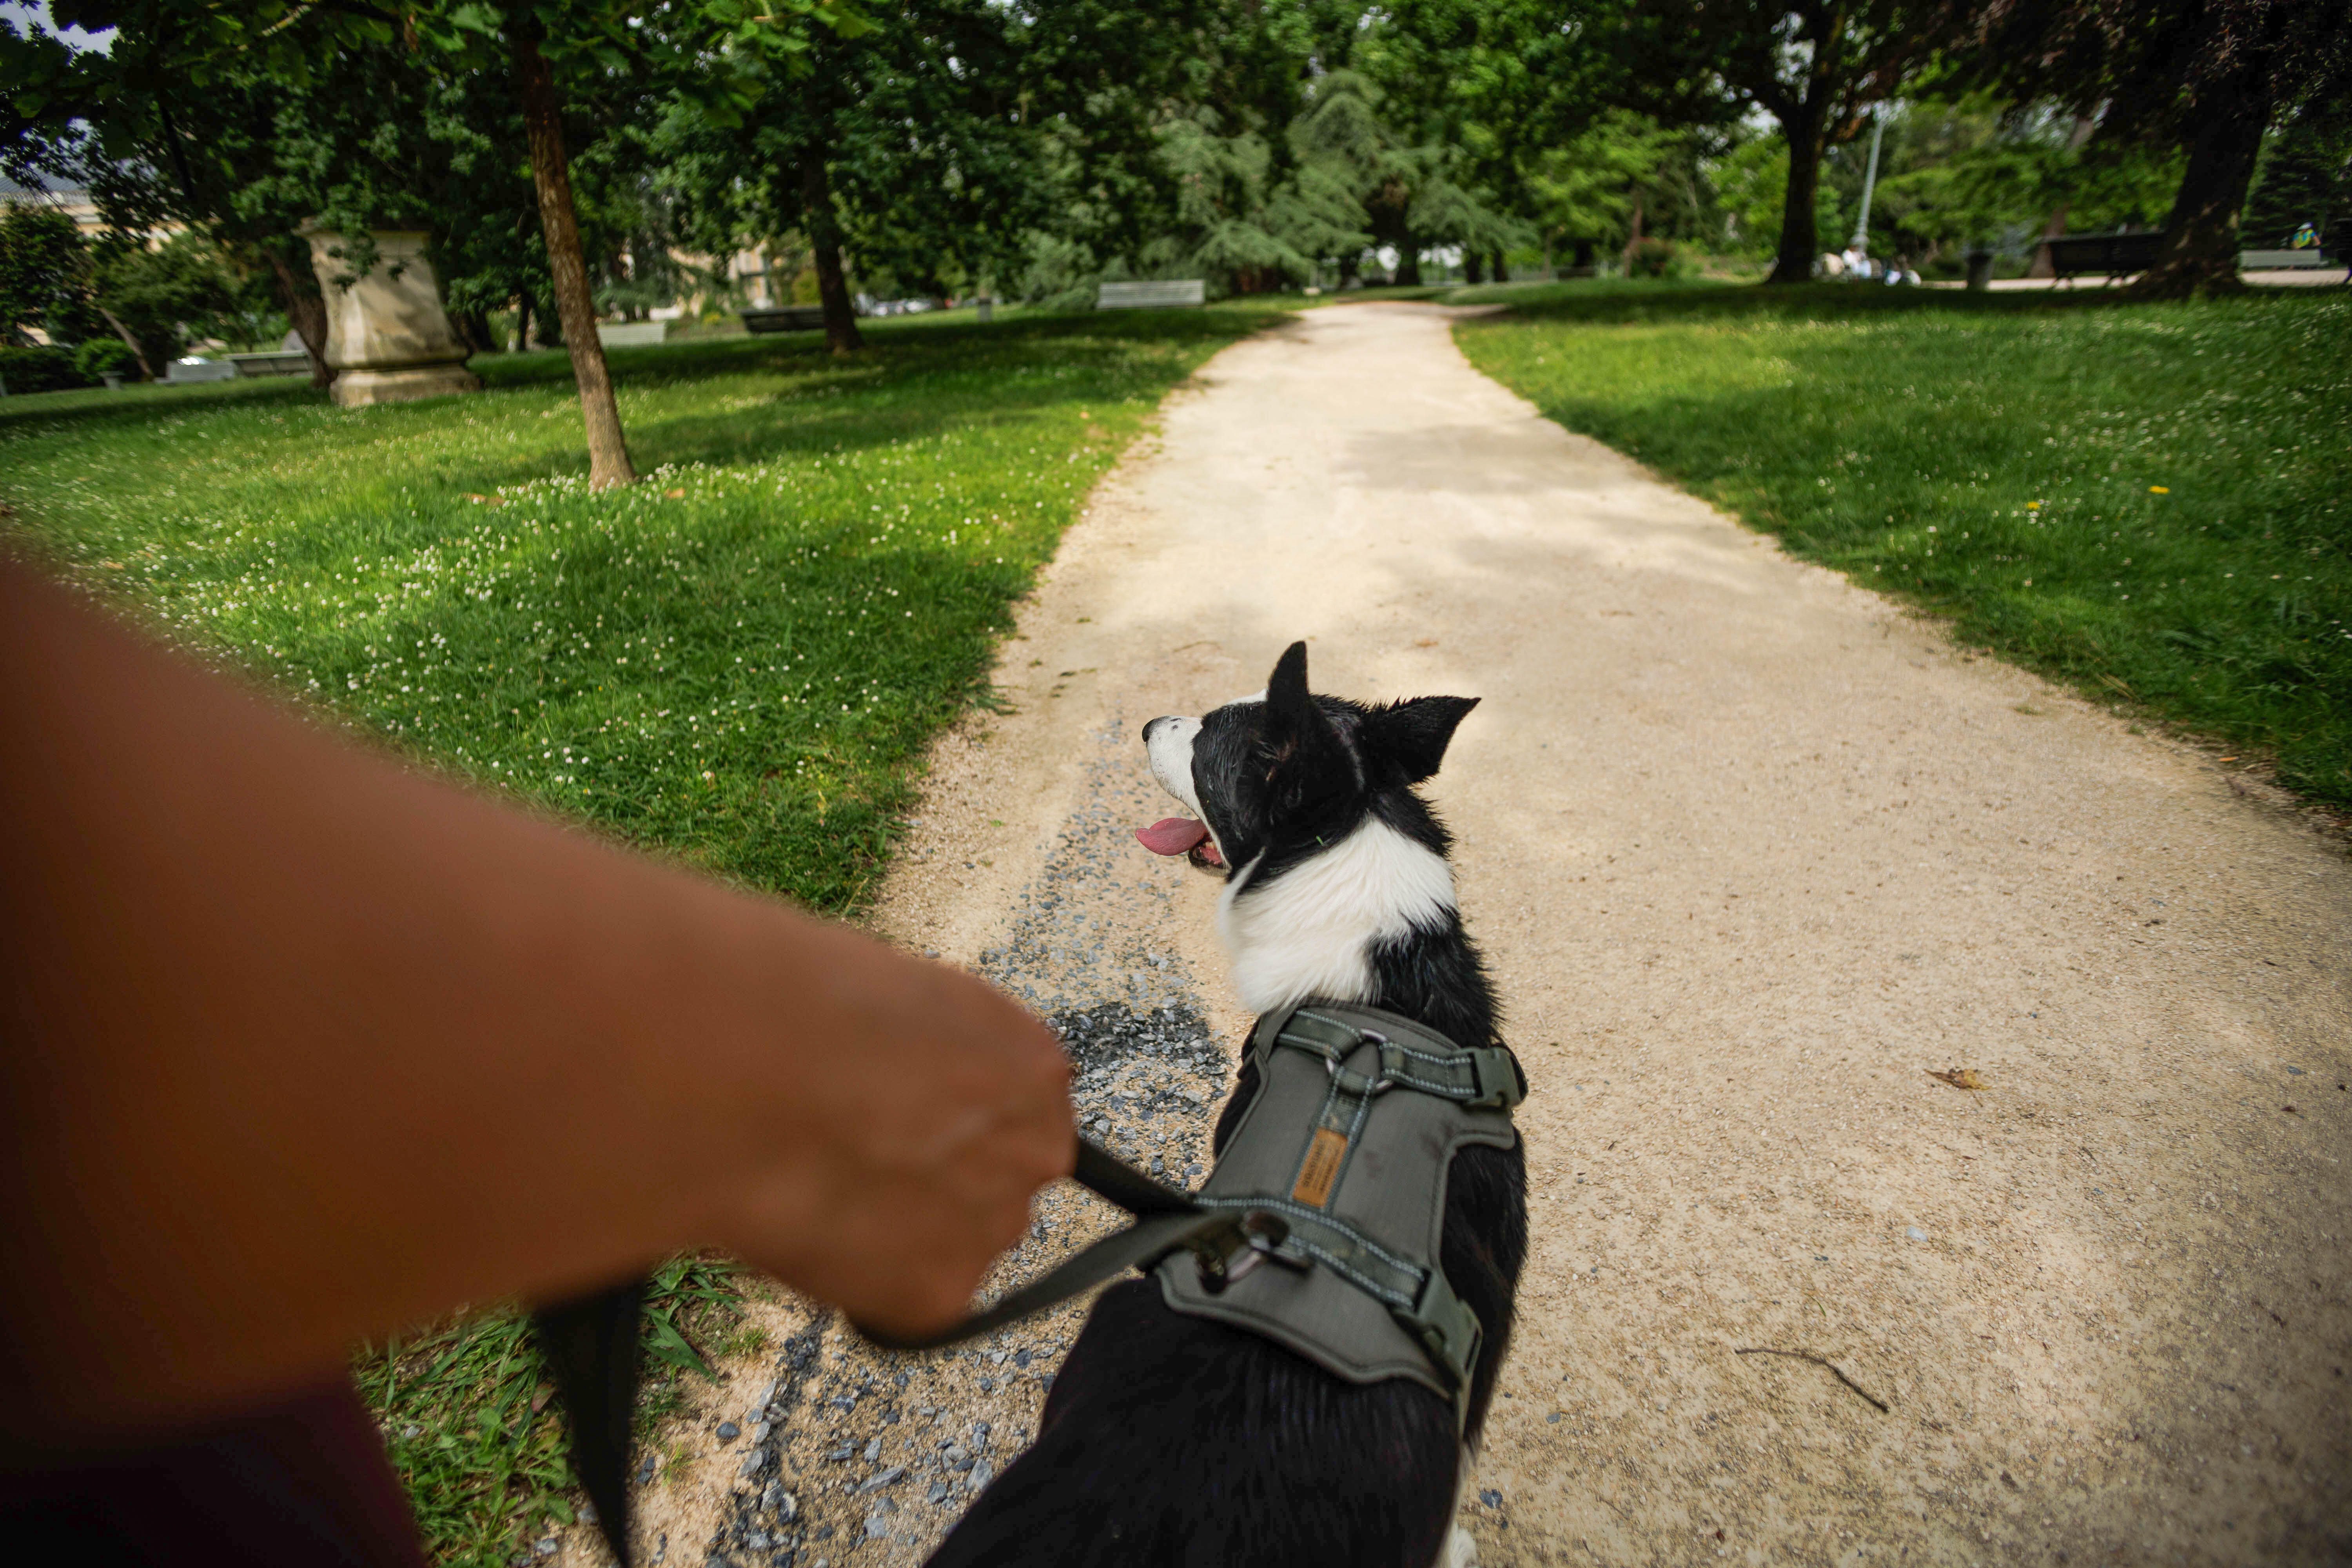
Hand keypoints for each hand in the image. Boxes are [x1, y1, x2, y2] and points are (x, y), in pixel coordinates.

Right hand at [716, 931, 1073, 1337]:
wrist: (754, 1067)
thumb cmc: (806, 1007)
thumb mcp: (899, 1001)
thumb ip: (930, 1056)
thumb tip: (909, 1087)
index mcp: (1033, 1068)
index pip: (1008, 1114)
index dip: (943, 1123)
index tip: (894, 1121)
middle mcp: (1036, 1152)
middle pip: (991, 1186)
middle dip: (930, 1185)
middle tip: (851, 1166)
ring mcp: (994, 1228)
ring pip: (948, 1246)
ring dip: (895, 1235)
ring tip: (815, 1190)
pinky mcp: (942, 1295)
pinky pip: (903, 1299)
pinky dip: (859, 1282)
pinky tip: (810, 1227)